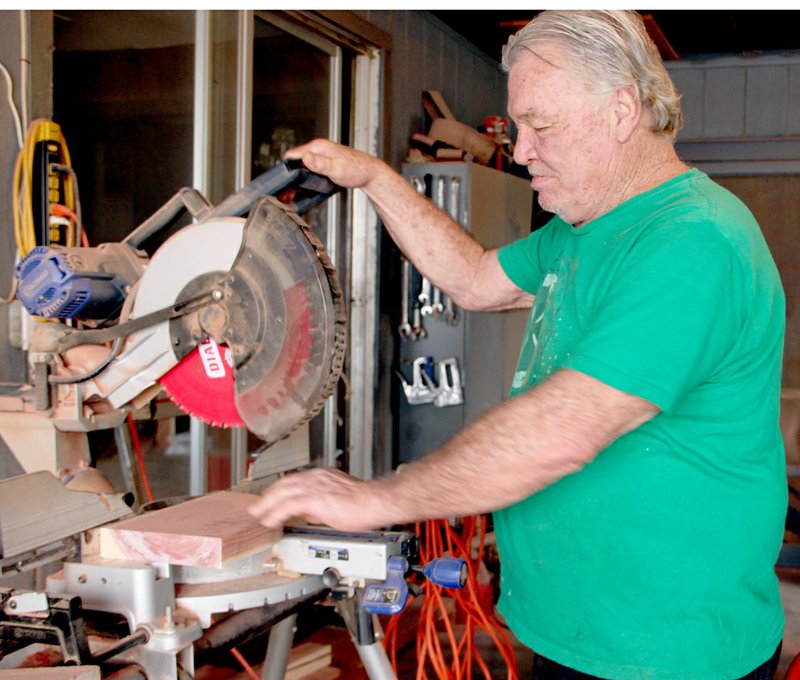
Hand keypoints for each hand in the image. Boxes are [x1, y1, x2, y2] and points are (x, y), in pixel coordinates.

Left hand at [247, 467, 384, 531]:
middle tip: (257, 507)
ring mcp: (314, 486)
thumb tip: (311, 513)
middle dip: (268, 496)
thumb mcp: (339, 501)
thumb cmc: (365, 504)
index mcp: (323, 476)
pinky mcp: (314, 498)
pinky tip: (270, 521)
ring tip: (258, 514)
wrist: (375, 502)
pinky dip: (276, 513)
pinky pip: (288, 505)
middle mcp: (316, 477)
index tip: (272, 497)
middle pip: (284, 483)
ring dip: (267, 504)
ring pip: (282, 492)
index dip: (280, 490)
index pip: (295, 480)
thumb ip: (322, 505)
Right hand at [284, 139, 386, 189]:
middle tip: (286, 193)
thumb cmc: (357, 170)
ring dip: (297, 180)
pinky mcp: (324, 164)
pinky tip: (305, 190)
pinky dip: (305, 180)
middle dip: (290, 177)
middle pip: (296, 162)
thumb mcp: (336, 169)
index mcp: (318, 147)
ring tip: (292, 194)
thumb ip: (319, 163)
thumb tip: (305, 157)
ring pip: (302, 168)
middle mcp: (318, 150)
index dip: (286, 169)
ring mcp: (321, 157)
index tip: (283, 182)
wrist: (370, 174)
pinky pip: (310, 171)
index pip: (293, 154)